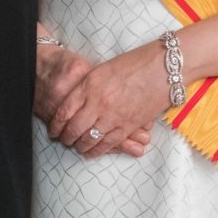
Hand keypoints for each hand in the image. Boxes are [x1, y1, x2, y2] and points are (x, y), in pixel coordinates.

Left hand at [49, 40, 169, 157]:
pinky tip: (90, 153)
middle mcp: (98, 103)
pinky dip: (96, 151)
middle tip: (64, 140)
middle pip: (74, 128)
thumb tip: (75, 103)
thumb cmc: (135, 64)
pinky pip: (108, 144)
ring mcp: (113, 117)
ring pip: (89, 139)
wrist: (164, 68)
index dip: (56, 124)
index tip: (54, 129)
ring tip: (76, 147)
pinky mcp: (128, 126)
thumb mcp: (103, 70)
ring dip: (79, 146)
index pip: (64, 111)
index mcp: (89, 86)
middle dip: (66, 138)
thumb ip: (87, 86)